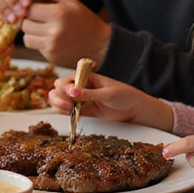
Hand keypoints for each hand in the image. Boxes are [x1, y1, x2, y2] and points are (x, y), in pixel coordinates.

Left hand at [17, 0, 111, 67]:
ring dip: (31, 33)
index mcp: (58, 14)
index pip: (29, 9)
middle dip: (29, 21)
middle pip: (25, 24)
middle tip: (38, 19)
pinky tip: (50, 39)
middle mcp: (53, 31)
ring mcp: (52, 46)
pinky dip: (39, 43)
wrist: (101, 46)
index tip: (34, 8)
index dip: (29, 8)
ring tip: (43, 29)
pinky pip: (35, 48)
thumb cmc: (86, 21)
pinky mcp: (51, 57)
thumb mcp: (72, 3)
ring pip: (27, 38)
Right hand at [49, 70, 171, 128]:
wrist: (135, 109)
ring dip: (59, 105)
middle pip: (58, 89)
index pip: (66, 80)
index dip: (65, 88)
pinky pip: (66, 110)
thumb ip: (89, 94)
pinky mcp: (82, 110)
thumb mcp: (108, 94)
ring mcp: (80, 99)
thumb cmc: (125, 96)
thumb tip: (72, 91)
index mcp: (85, 77)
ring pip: (59, 100)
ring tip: (69, 111)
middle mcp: (80, 87)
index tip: (71, 95)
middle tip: (69, 106)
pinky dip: (63, 113)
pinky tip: (71, 115)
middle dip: (59, 97)